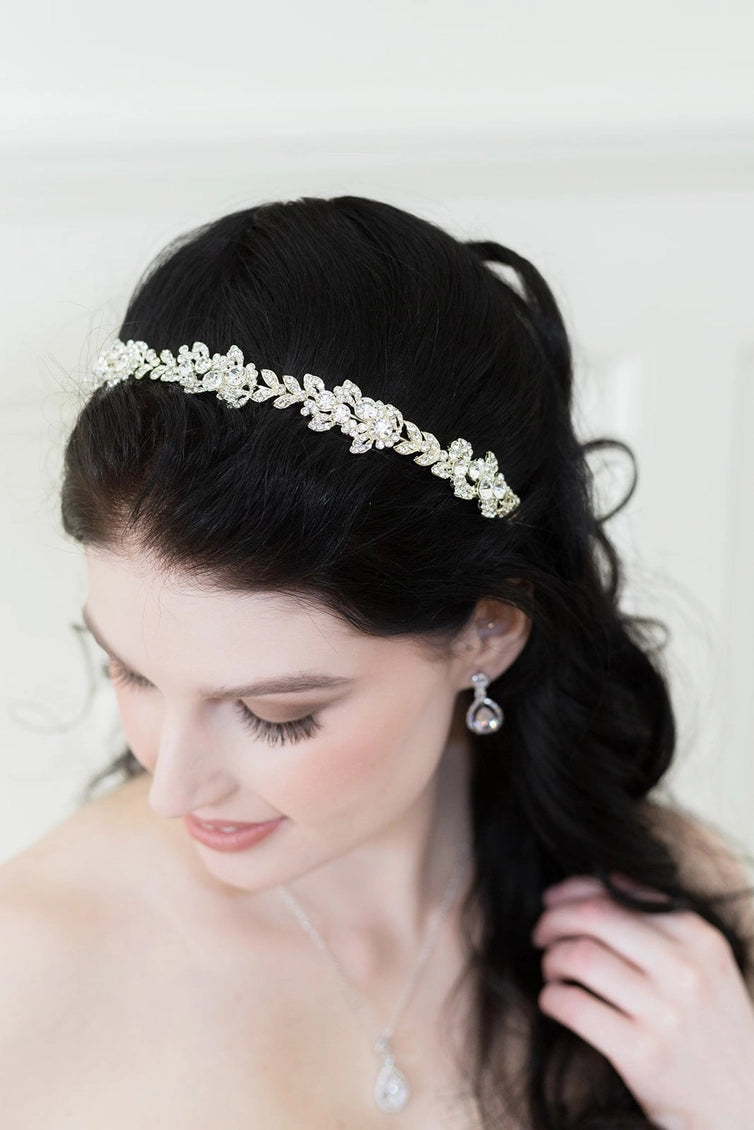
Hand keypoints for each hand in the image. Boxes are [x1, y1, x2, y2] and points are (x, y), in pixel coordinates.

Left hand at [531, 872, 753, 1129]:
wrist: (740, 1104)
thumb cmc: (711, 1027)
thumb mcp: (706, 964)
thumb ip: (662, 921)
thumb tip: (605, 880)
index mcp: (699, 938)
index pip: (618, 893)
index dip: (573, 890)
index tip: (552, 900)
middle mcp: (686, 970)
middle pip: (594, 917)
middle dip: (554, 920)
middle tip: (541, 934)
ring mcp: (665, 1013)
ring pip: (580, 957)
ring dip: (552, 960)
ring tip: (553, 971)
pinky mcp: (642, 1054)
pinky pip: (574, 1006)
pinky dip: (552, 998)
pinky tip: (555, 1001)